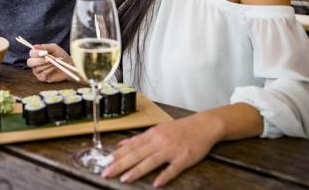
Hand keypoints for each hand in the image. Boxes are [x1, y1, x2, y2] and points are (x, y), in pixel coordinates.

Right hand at [27, 43, 73, 82]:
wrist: (69, 65)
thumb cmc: (61, 55)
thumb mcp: (54, 48)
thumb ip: (45, 46)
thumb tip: (35, 46)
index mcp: (37, 54)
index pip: (31, 53)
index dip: (36, 53)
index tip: (45, 53)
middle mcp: (35, 63)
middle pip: (30, 62)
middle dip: (39, 61)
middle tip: (48, 59)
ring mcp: (38, 71)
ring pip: (37, 68)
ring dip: (47, 65)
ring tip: (55, 62)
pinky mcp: (42, 78)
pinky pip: (42, 75)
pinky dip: (49, 70)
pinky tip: (54, 67)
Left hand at [101, 113, 222, 186]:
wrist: (203, 125)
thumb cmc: (180, 128)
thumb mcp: (158, 129)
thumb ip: (140, 138)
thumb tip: (121, 145)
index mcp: (153, 134)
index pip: (131, 146)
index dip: (118, 155)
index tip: (105, 162)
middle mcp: (160, 141)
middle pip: (137, 154)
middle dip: (120, 164)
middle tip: (107, 172)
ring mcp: (172, 150)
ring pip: (151, 161)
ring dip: (137, 170)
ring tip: (125, 179)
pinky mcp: (184, 159)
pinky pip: (172, 169)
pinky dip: (164, 176)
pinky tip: (156, 183)